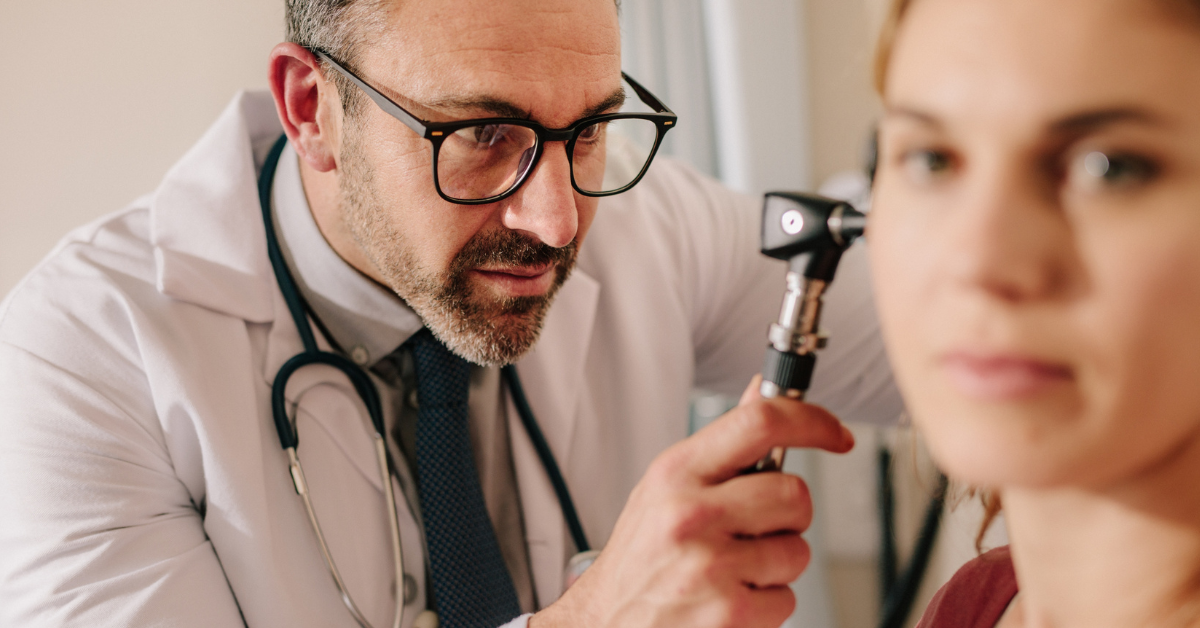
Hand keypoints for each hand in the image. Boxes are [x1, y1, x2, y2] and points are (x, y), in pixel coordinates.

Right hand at [531, 377, 854, 627]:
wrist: (605, 623)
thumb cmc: (640, 555)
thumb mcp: (666, 488)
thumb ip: (722, 444)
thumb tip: (762, 391)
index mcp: (676, 472)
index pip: (759, 423)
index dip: (811, 421)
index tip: (835, 433)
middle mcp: (690, 514)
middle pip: (794, 493)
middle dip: (788, 514)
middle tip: (757, 527)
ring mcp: (709, 566)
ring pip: (797, 551)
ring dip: (776, 564)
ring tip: (733, 569)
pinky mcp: (728, 613)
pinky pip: (786, 599)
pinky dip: (767, 605)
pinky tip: (729, 599)